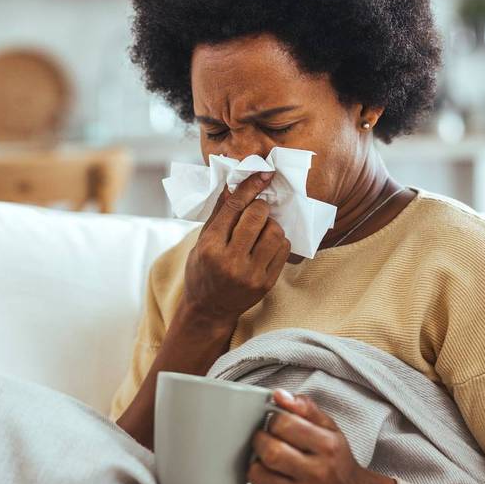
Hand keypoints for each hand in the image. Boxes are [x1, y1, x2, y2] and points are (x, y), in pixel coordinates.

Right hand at [180, 172, 290, 323]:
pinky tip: (267, 244)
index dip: (250, 187)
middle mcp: (230, 261)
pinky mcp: (266, 283)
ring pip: (275, 232)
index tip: (263, 173)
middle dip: (260, 207)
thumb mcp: (201, 242)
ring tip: (261, 229)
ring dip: (271, 224)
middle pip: (257, 217)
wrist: (209, 310)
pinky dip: (278, 241)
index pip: (234, 208)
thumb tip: (233, 186)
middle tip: (257, 209)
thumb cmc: (202, 271)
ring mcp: (250, 274)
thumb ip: (219, 215)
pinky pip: (283, 250)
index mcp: (210, 247)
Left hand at [248, 389, 396, 483]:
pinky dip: (260, 477)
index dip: (273, 420)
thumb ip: (305, 408)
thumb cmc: (337, 459)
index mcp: (328, 447)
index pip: (284, 424)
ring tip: (266, 455)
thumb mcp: (330, 428)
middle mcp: (317, 474)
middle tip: (265, 437)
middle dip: (260, 439)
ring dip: (256, 460)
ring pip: (259, 473)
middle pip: (271, 451)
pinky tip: (271, 472)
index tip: (276, 422)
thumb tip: (278, 395)